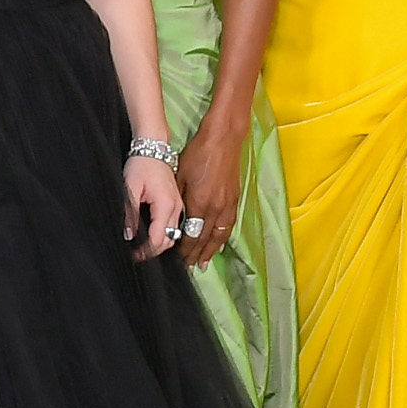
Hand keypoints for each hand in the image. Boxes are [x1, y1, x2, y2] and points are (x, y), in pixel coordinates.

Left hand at [122, 152, 186, 260]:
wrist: (153, 148)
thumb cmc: (141, 164)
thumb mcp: (130, 187)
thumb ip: (130, 212)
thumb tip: (128, 236)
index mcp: (166, 206)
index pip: (159, 239)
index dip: (146, 252)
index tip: (133, 256)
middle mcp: (177, 209)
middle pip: (169, 241)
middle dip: (153, 252)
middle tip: (136, 256)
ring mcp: (179, 207)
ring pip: (173, 236)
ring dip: (160, 245)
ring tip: (143, 250)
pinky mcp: (177, 204)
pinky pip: (174, 227)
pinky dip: (165, 236)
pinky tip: (153, 238)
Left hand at [174, 111, 244, 269]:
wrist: (223, 140)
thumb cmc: (197, 155)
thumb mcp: (179, 176)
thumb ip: (178, 201)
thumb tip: (171, 219)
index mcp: (200, 203)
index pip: (191, 235)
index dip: (184, 249)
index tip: (177, 259)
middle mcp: (216, 209)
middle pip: (205, 239)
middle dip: (196, 255)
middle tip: (189, 267)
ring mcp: (228, 205)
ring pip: (219, 236)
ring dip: (211, 251)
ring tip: (203, 263)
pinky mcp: (235, 199)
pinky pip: (229, 226)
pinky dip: (223, 238)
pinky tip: (219, 245)